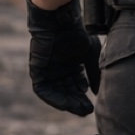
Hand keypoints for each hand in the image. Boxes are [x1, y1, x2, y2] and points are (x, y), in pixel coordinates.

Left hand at [27, 0, 101, 116]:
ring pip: (56, 92)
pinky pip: (43, 89)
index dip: (84, 96)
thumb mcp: (91, 56)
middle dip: (76, 102)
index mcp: (72, 65)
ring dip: (66, 102)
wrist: (61, 23)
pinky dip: (53, 98)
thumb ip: (94, 74)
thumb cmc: (77, 35)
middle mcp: (59, 70)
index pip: (77, 86)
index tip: (93, 107)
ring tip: (78, 109)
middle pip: (67, 91)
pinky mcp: (37, 70)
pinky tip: (65, 104)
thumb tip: (97, 92)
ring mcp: (48, 70)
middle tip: (86, 111)